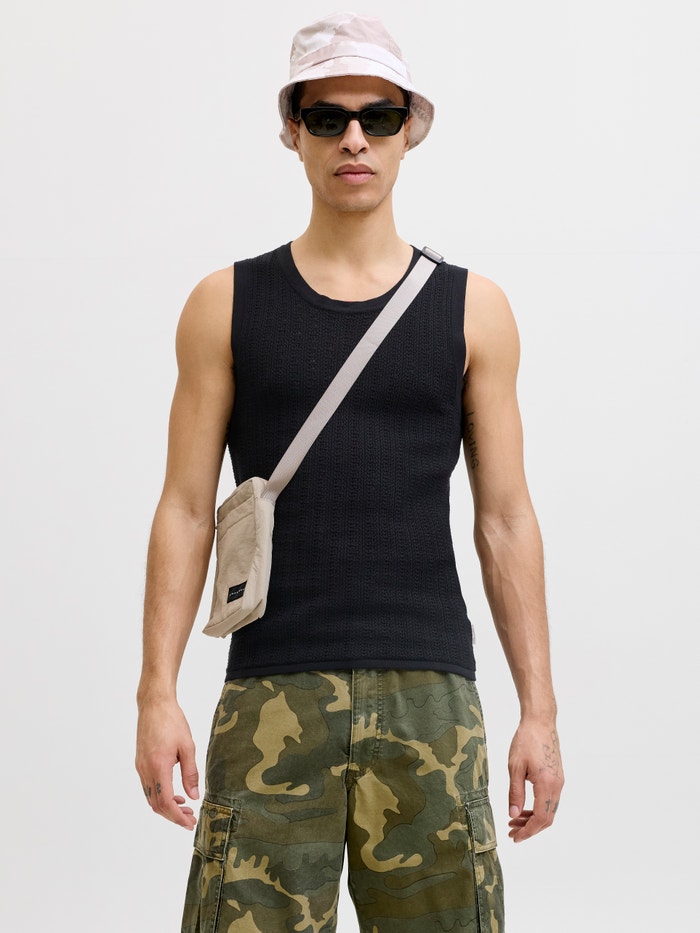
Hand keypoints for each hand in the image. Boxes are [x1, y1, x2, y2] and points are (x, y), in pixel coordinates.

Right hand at [135, 699, 199, 829]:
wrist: (154, 704)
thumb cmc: (172, 721)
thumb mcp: (187, 746)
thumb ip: (190, 773)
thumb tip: (194, 796)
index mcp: (158, 767)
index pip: (165, 803)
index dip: (177, 817)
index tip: (189, 823)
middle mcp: (145, 770)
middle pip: (156, 804)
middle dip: (172, 815)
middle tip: (190, 818)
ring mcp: (140, 767)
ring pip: (151, 797)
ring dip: (166, 806)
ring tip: (184, 807)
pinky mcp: (140, 762)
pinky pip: (148, 787)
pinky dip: (160, 795)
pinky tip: (174, 792)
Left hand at [507, 719, 562, 841]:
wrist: (540, 722)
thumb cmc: (526, 740)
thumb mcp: (515, 767)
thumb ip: (515, 793)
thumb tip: (513, 815)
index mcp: (547, 784)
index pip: (540, 818)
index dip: (528, 832)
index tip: (515, 838)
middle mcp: (557, 786)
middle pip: (547, 818)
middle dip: (530, 828)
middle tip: (512, 832)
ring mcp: (559, 781)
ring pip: (549, 810)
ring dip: (533, 819)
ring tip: (514, 820)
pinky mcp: (558, 776)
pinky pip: (550, 800)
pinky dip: (538, 808)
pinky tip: (524, 807)